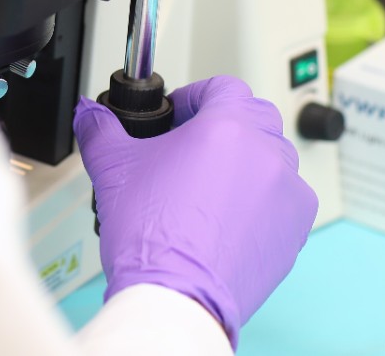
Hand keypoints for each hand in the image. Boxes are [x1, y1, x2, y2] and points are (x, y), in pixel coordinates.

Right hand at [74, 76, 317, 345]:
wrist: (176, 296)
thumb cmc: (153, 236)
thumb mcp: (112, 169)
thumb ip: (100, 129)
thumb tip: (89, 114)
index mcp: (227, 127)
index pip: (223, 86)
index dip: (196, 96)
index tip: (179, 115)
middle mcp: (265, 153)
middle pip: (254, 116)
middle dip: (224, 125)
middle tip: (192, 146)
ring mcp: (287, 192)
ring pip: (273, 158)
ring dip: (246, 161)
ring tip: (208, 185)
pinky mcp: (295, 229)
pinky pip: (285, 199)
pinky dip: (262, 200)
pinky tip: (227, 218)